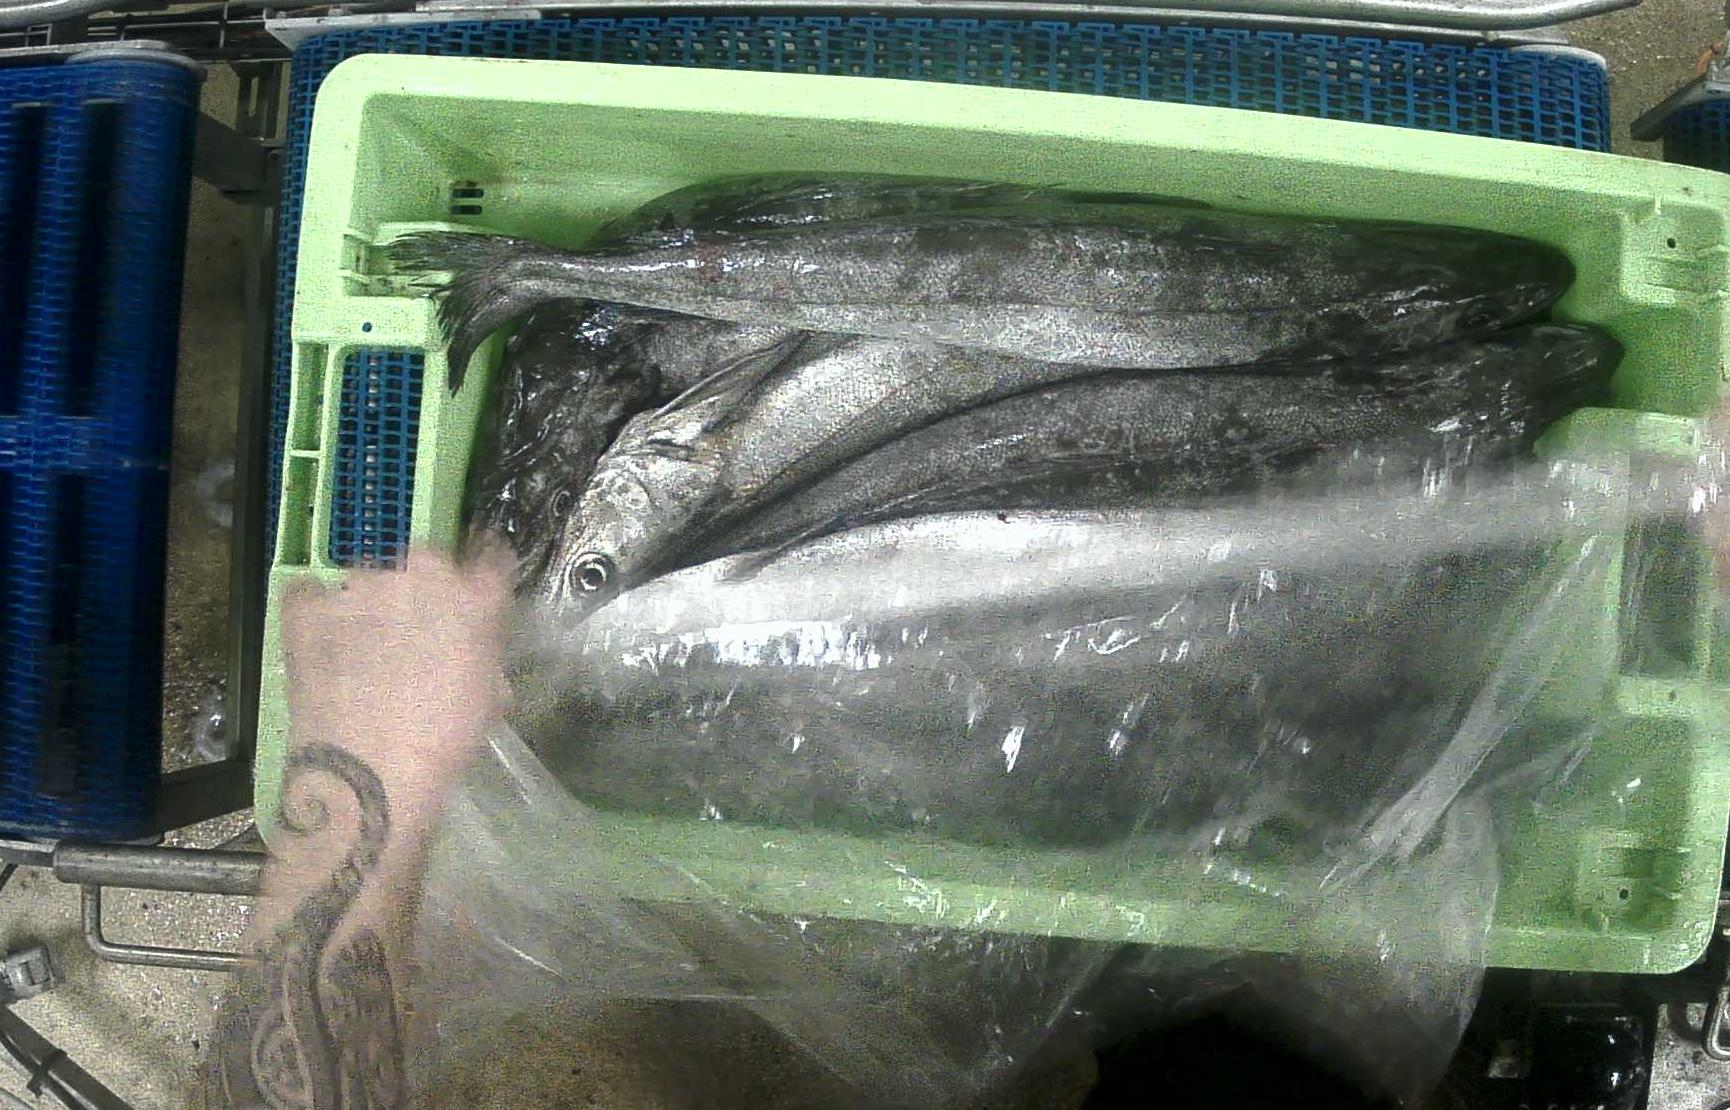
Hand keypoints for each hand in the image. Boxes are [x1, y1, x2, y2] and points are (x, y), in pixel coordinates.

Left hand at [281, 553, 513, 805]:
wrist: (371, 770)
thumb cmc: (444, 741)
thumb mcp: (486, 696)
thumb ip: (482, 653)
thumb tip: (470, 647)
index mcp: (475, 599)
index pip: (489, 560)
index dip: (478, 578)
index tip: (471, 595)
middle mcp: (420, 577)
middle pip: (425, 559)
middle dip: (421, 585)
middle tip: (414, 627)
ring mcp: (361, 586)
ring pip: (368, 575)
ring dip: (370, 599)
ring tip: (361, 640)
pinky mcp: (310, 606)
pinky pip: (310, 592)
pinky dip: (315, 607)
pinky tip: (319, 634)